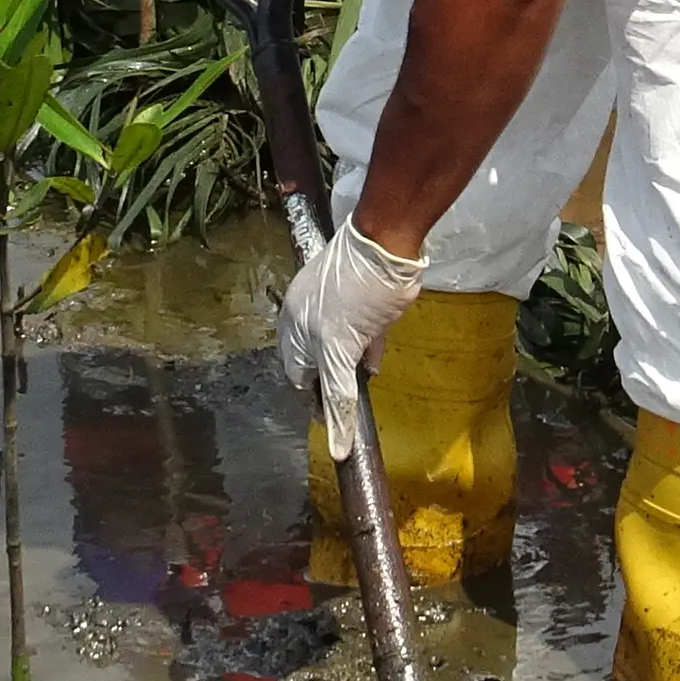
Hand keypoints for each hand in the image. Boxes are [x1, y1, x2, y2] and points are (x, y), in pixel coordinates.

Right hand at [275, 217, 426, 401]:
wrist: (385, 241)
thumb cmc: (361, 293)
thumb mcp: (343, 348)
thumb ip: (338, 393)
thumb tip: (338, 440)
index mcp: (293, 325)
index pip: (297, 374)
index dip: (313, 397)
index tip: (330, 417)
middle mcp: (306, 314)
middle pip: (314, 358)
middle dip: (329, 380)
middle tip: (345, 401)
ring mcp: (330, 300)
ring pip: (335, 342)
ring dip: (347, 362)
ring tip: (361, 376)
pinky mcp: (356, 293)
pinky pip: (354, 328)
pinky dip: (362, 346)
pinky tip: (373, 356)